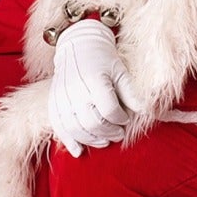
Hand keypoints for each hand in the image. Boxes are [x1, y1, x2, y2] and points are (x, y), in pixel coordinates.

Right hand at [49, 19, 138, 158]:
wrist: (77, 45)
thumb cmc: (103, 59)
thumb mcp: (120, 71)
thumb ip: (130, 92)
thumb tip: (143, 111)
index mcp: (94, 80)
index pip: (109, 110)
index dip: (121, 119)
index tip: (126, 119)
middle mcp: (75, 90)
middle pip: (93, 123)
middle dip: (109, 133)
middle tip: (119, 134)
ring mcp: (62, 98)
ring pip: (76, 129)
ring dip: (92, 140)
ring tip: (104, 141)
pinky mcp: (53, 103)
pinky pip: (59, 127)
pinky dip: (69, 141)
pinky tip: (79, 151)